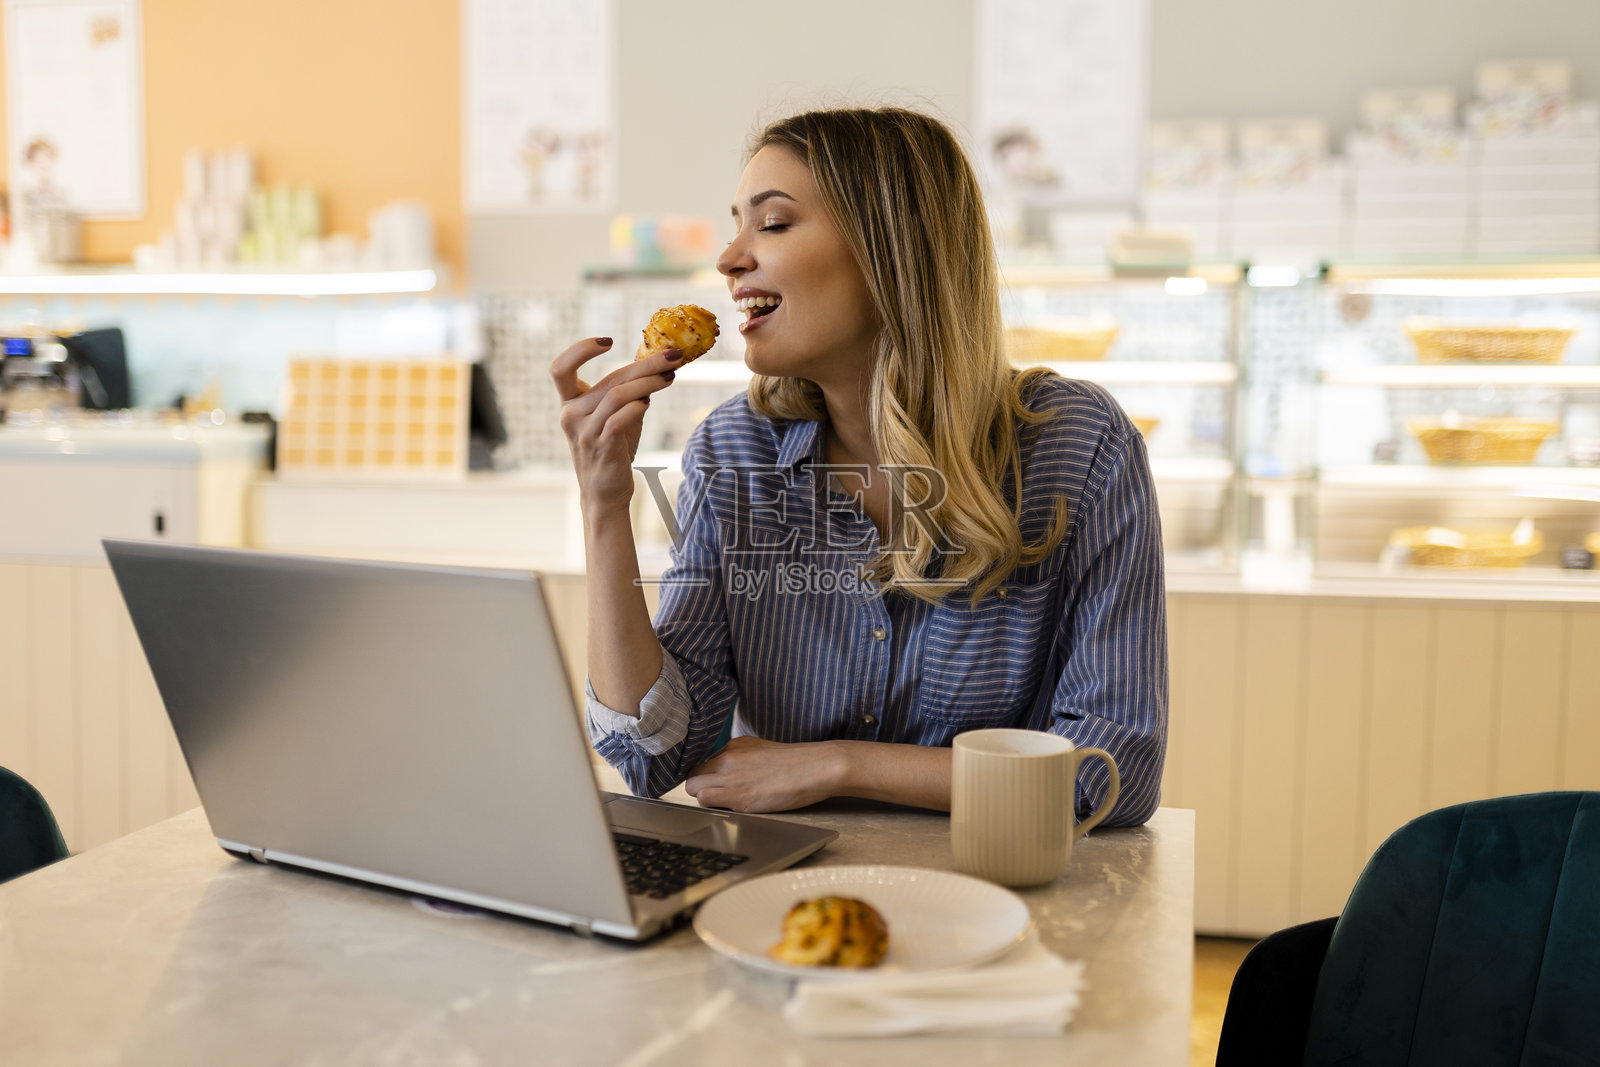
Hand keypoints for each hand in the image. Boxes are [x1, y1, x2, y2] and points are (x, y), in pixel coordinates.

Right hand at [550, 338, 681, 513]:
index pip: (559, 368)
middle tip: (673, 355)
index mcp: (570, 403)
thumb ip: (625, 392)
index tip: (608, 340)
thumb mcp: (614, 416)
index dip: (580, 349)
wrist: (605, 494)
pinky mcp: (601, 447)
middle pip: (608, 378)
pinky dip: (637, 406)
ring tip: (671, 377)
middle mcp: (571, 415)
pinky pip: (619, 419)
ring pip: (617, 395)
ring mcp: (584, 432)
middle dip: (645, 363)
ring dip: (649, 383)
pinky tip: (649, 402)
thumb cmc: (611, 450)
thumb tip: (654, 363)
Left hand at [684, 737, 847, 812]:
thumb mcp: (762, 750)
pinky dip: (712, 806)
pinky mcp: (737, 795)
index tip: (715, 784)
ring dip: (706, 798)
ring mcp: (730, 775)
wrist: (814, 767)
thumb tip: (728, 772)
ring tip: (726, 803)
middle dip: (702, 787)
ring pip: (694, 788)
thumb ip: (741, 758)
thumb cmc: (797, 764)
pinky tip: (731, 807)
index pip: (703, 762)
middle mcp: (728, 757)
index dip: (707, 777)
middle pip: (693, 775)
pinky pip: (705, 800)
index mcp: (735, 745)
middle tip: (718, 796)